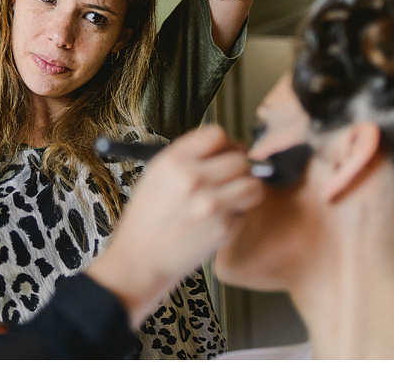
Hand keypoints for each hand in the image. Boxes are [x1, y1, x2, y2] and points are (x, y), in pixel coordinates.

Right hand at [86, 124, 264, 326]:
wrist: (140, 259)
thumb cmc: (146, 218)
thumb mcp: (155, 175)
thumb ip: (188, 158)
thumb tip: (223, 149)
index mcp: (174, 161)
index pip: (217, 134)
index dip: (225, 144)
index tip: (226, 153)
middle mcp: (194, 179)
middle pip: (240, 159)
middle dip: (237, 168)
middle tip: (230, 178)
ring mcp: (212, 205)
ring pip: (253, 184)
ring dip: (246, 189)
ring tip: (232, 196)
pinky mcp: (224, 229)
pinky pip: (246, 212)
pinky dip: (238, 215)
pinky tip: (219, 219)